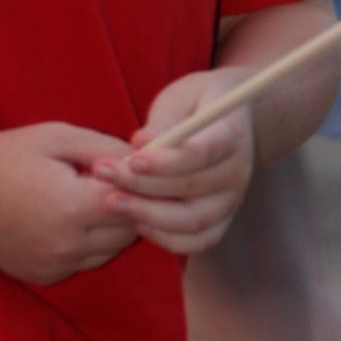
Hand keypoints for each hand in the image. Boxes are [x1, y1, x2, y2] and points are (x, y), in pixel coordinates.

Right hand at [0, 122, 139, 285]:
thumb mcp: (62, 138)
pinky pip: (83, 263)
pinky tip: (66, 220)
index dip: (139, 186)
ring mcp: (54, 266)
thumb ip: (109, 149)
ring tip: (86, 200)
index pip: (137, 205)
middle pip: (128, 234)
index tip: (136, 172)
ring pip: (108, 253)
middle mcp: (68, 246)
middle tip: (112, 184)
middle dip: (129, 208)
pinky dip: (86, 246)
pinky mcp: (42, 276)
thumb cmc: (10, 153)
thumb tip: (147, 160)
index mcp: (75, 208)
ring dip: (109, 230)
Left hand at [93, 70, 255, 258]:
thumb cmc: (197, 104)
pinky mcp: (221, 222)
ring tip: (111, 201)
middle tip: (103, 175)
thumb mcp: (181, 98)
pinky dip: (166, 238)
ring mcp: (231, 201)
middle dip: (142, 185)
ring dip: (148, 215)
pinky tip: (136, 222)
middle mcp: (237, 172)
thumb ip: (163, 121)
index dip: (166, 161)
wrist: (231, 121)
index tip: (131, 160)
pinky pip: (196, 242)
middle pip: (190, 187)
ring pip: (192, 221)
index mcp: (231, 134)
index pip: (202, 153)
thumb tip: (141, 142)